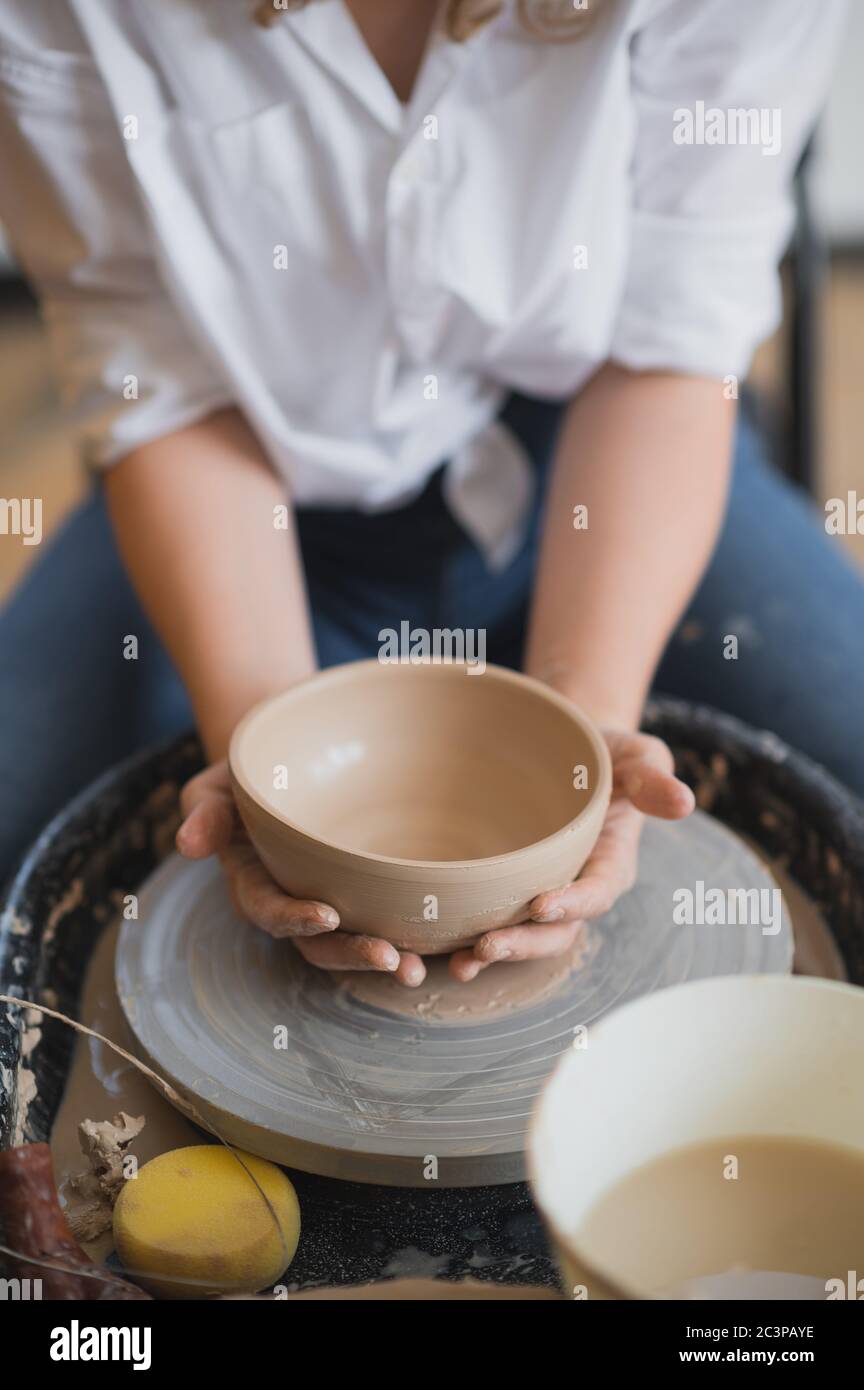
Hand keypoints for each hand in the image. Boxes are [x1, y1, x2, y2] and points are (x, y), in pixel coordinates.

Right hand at [176, 760, 427, 985]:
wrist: (288, 762)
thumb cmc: (250, 772)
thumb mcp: (217, 784)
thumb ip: (205, 811)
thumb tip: (185, 844)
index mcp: (253, 881)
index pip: (269, 910)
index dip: (294, 918)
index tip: (327, 915)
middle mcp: (291, 903)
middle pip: (318, 944)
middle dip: (352, 954)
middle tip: (392, 959)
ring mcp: (328, 903)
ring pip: (352, 944)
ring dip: (384, 960)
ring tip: (418, 969)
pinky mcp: (362, 897)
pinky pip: (383, 923)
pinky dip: (409, 940)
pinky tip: (443, 946)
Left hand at [448, 727, 694, 982]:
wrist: (561, 749)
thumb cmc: (602, 752)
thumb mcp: (635, 755)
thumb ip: (652, 776)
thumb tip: (684, 801)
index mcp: (610, 862)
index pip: (596, 893)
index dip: (572, 904)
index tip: (539, 905)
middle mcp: (577, 889)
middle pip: (557, 931)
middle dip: (524, 943)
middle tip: (486, 946)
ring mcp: (542, 894)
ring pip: (525, 938)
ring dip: (496, 955)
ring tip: (462, 964)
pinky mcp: (509, 892)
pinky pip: (495, 924)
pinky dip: (469, 943)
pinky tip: (442, 953)